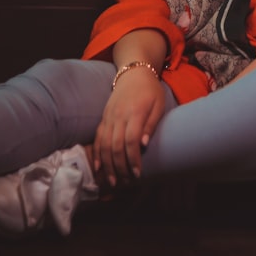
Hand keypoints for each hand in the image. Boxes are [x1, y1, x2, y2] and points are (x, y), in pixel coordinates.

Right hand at [92, 66, 165, 187]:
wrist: (133, 72)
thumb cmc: (150, 90)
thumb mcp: (158, 104)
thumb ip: (151, 124)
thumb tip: (144, 145)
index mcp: (135, 113)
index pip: (131, 140)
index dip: (132, 159)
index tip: (137, 173)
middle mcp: (119, 116)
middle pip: (115, 146)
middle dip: (119, 167)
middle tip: (125, 183)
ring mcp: (109, 117)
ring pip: (104, 144)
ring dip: (107, 165)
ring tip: (112, 181)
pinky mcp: (103, 117)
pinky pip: (98, 137)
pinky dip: (97, 153)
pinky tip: (98, 167)